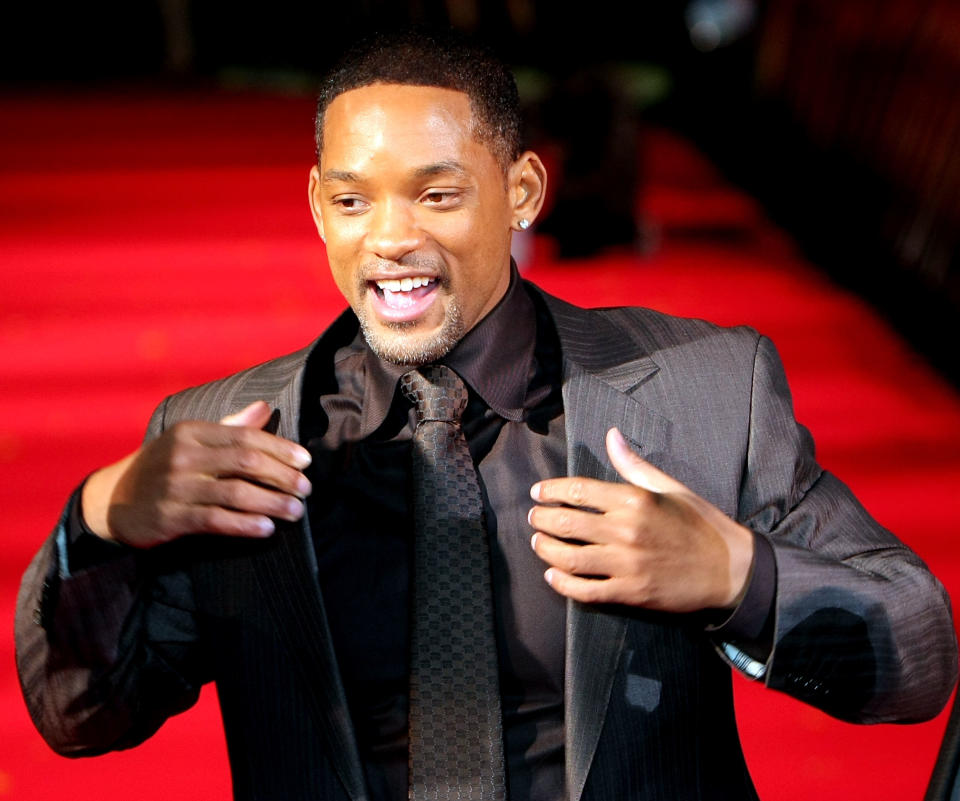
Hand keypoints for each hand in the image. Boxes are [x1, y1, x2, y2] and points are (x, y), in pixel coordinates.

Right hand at [81, 401, 311, 547]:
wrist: (112, 501)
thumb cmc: (162, 467)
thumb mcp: (190, 441)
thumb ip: (229, 426)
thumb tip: (265, 407)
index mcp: (191, 433)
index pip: (245, 436)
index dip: (280, 448)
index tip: (305, 461)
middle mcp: (183, 456)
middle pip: (245, 461)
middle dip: (282, 475)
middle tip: (306, 488)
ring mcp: (176, 487)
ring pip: (235, 492)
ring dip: (271, 502)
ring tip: (296, 511)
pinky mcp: (171, 518)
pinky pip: (215, 520)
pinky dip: (244, 524)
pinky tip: (267, 528)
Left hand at [528, 428, 753, 611]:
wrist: (730, 570)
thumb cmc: (700, 524)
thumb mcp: (670, 487)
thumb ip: (634, 465)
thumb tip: (611, 436)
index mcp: (635, 500)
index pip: (579, 491)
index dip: (552, 490)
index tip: (538, 492)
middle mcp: (627, 530)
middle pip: (567, 523)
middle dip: (542, 518)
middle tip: (533, 517)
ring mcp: (627, 564)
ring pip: (570, 558)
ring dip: (546, 549)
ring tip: (538, 542)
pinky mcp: (630, 593)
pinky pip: (586, 590)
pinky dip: (563, 584)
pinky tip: (552, 576)